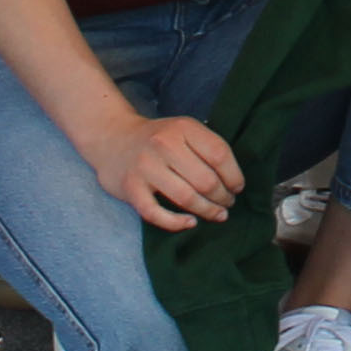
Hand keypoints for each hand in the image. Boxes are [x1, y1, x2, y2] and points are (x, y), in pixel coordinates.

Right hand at [84, 110, 242, 232]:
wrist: (112, 138)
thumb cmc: (157, 139)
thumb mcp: (183, 130)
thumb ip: (205, 147)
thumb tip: (234, 181)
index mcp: (183, 128)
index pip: (219, 154)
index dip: (234, 176)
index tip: (237, 188)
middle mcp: (164, 144)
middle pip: (206, 179)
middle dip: (223, 197)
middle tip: (228, 204)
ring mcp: (145, 166)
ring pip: (186, 197)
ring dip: (207, 211)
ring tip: (217, 215)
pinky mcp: (130, 187)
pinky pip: (156, 213)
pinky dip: (176, 223)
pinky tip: (190, 223)